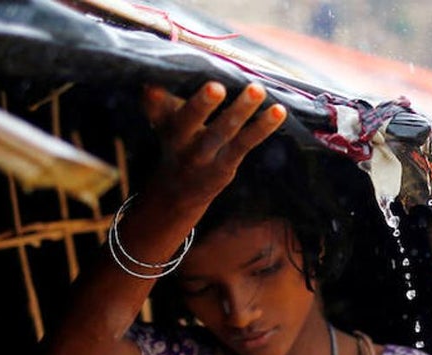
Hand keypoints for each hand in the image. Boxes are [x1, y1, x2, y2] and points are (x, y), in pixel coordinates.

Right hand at [141, 80, 286, 212]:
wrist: (178, 192)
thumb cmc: (175, 141)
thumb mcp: (162, 124)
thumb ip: (159, 105)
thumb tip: (152, 85)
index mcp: (164, 125)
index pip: (156, 110)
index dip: (154, 101)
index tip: (152, 88)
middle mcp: (181, 141)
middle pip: (189, 120)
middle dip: (201, 104)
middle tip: (216, 87)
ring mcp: (205, 155)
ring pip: (224, 130)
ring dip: (241, 109)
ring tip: (257, 89)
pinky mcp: (226, 163)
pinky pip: (247, 142)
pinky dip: (263, 125)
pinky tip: (279, 111)